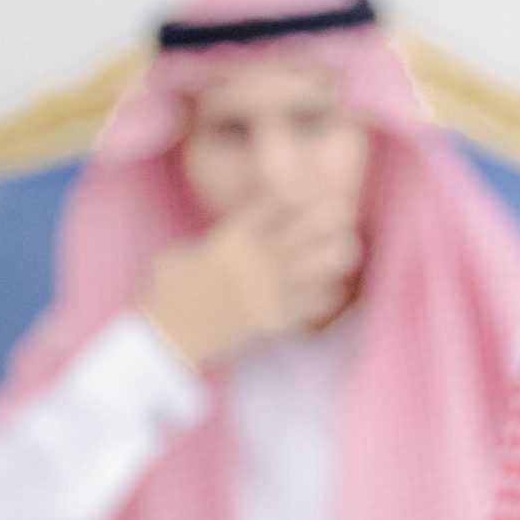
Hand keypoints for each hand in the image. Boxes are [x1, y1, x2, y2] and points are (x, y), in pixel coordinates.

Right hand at [141, 198, 363, 367]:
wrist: (170, 335)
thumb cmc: (169, 289)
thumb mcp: (183, 252)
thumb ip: (210, 242)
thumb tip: (222, 238)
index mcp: (229, 240)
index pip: (266, 208)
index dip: (291, 194)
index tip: (312, 184)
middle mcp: (253, 262)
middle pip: (296, 234)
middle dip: (320, 221)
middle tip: (343, 209)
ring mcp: (265, 291)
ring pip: (309, 270)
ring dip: (329, 258)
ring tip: (350, 248)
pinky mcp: (271, 319)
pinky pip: (305, 306)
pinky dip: (321, 297)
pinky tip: (333, 289)